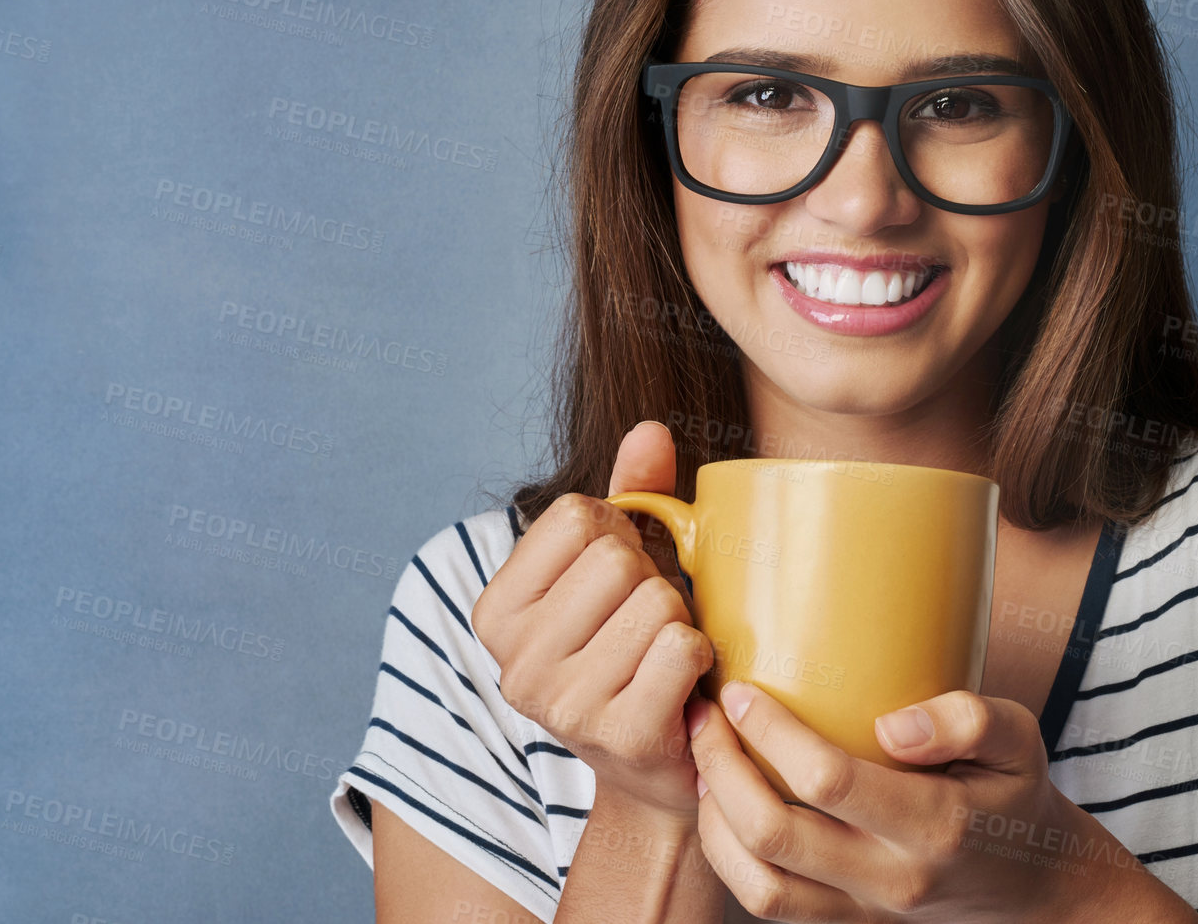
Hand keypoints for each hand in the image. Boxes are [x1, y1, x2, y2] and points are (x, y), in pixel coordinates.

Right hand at [470, 421, 713, 824]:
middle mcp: (514, 661)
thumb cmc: (637, 652)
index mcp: (497, 612)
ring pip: (656, 603)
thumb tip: (651, 428)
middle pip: (618, 559)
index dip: (619, 536)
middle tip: (648, 628)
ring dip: (680, 622)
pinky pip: (681, 647)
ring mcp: (563, 704)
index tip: (619, 583)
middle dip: (654, 582)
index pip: (577, 515)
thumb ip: (631, 493)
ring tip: (665, 659)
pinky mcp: (618, 734)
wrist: (663, 770)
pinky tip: (687, 685)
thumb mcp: (622, 568)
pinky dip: (701, 656)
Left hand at [686, 682, 1160, 922]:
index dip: (771, 733)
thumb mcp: (1019, 739)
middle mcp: (891, 878)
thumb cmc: (1015, 793)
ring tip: (702, 756)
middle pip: (774, 834)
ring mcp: (863, 909)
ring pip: (758, 884)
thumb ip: (969, 719)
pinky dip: (728, 854)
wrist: (1033, 885)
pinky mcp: (844, 921)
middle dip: (720, 768)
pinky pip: (767, 903)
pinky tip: (721, 801)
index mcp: (933, 826)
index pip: (828, 782)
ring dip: (713, 817)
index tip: (740, 690)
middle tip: (704, 715)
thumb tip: (892, 726)